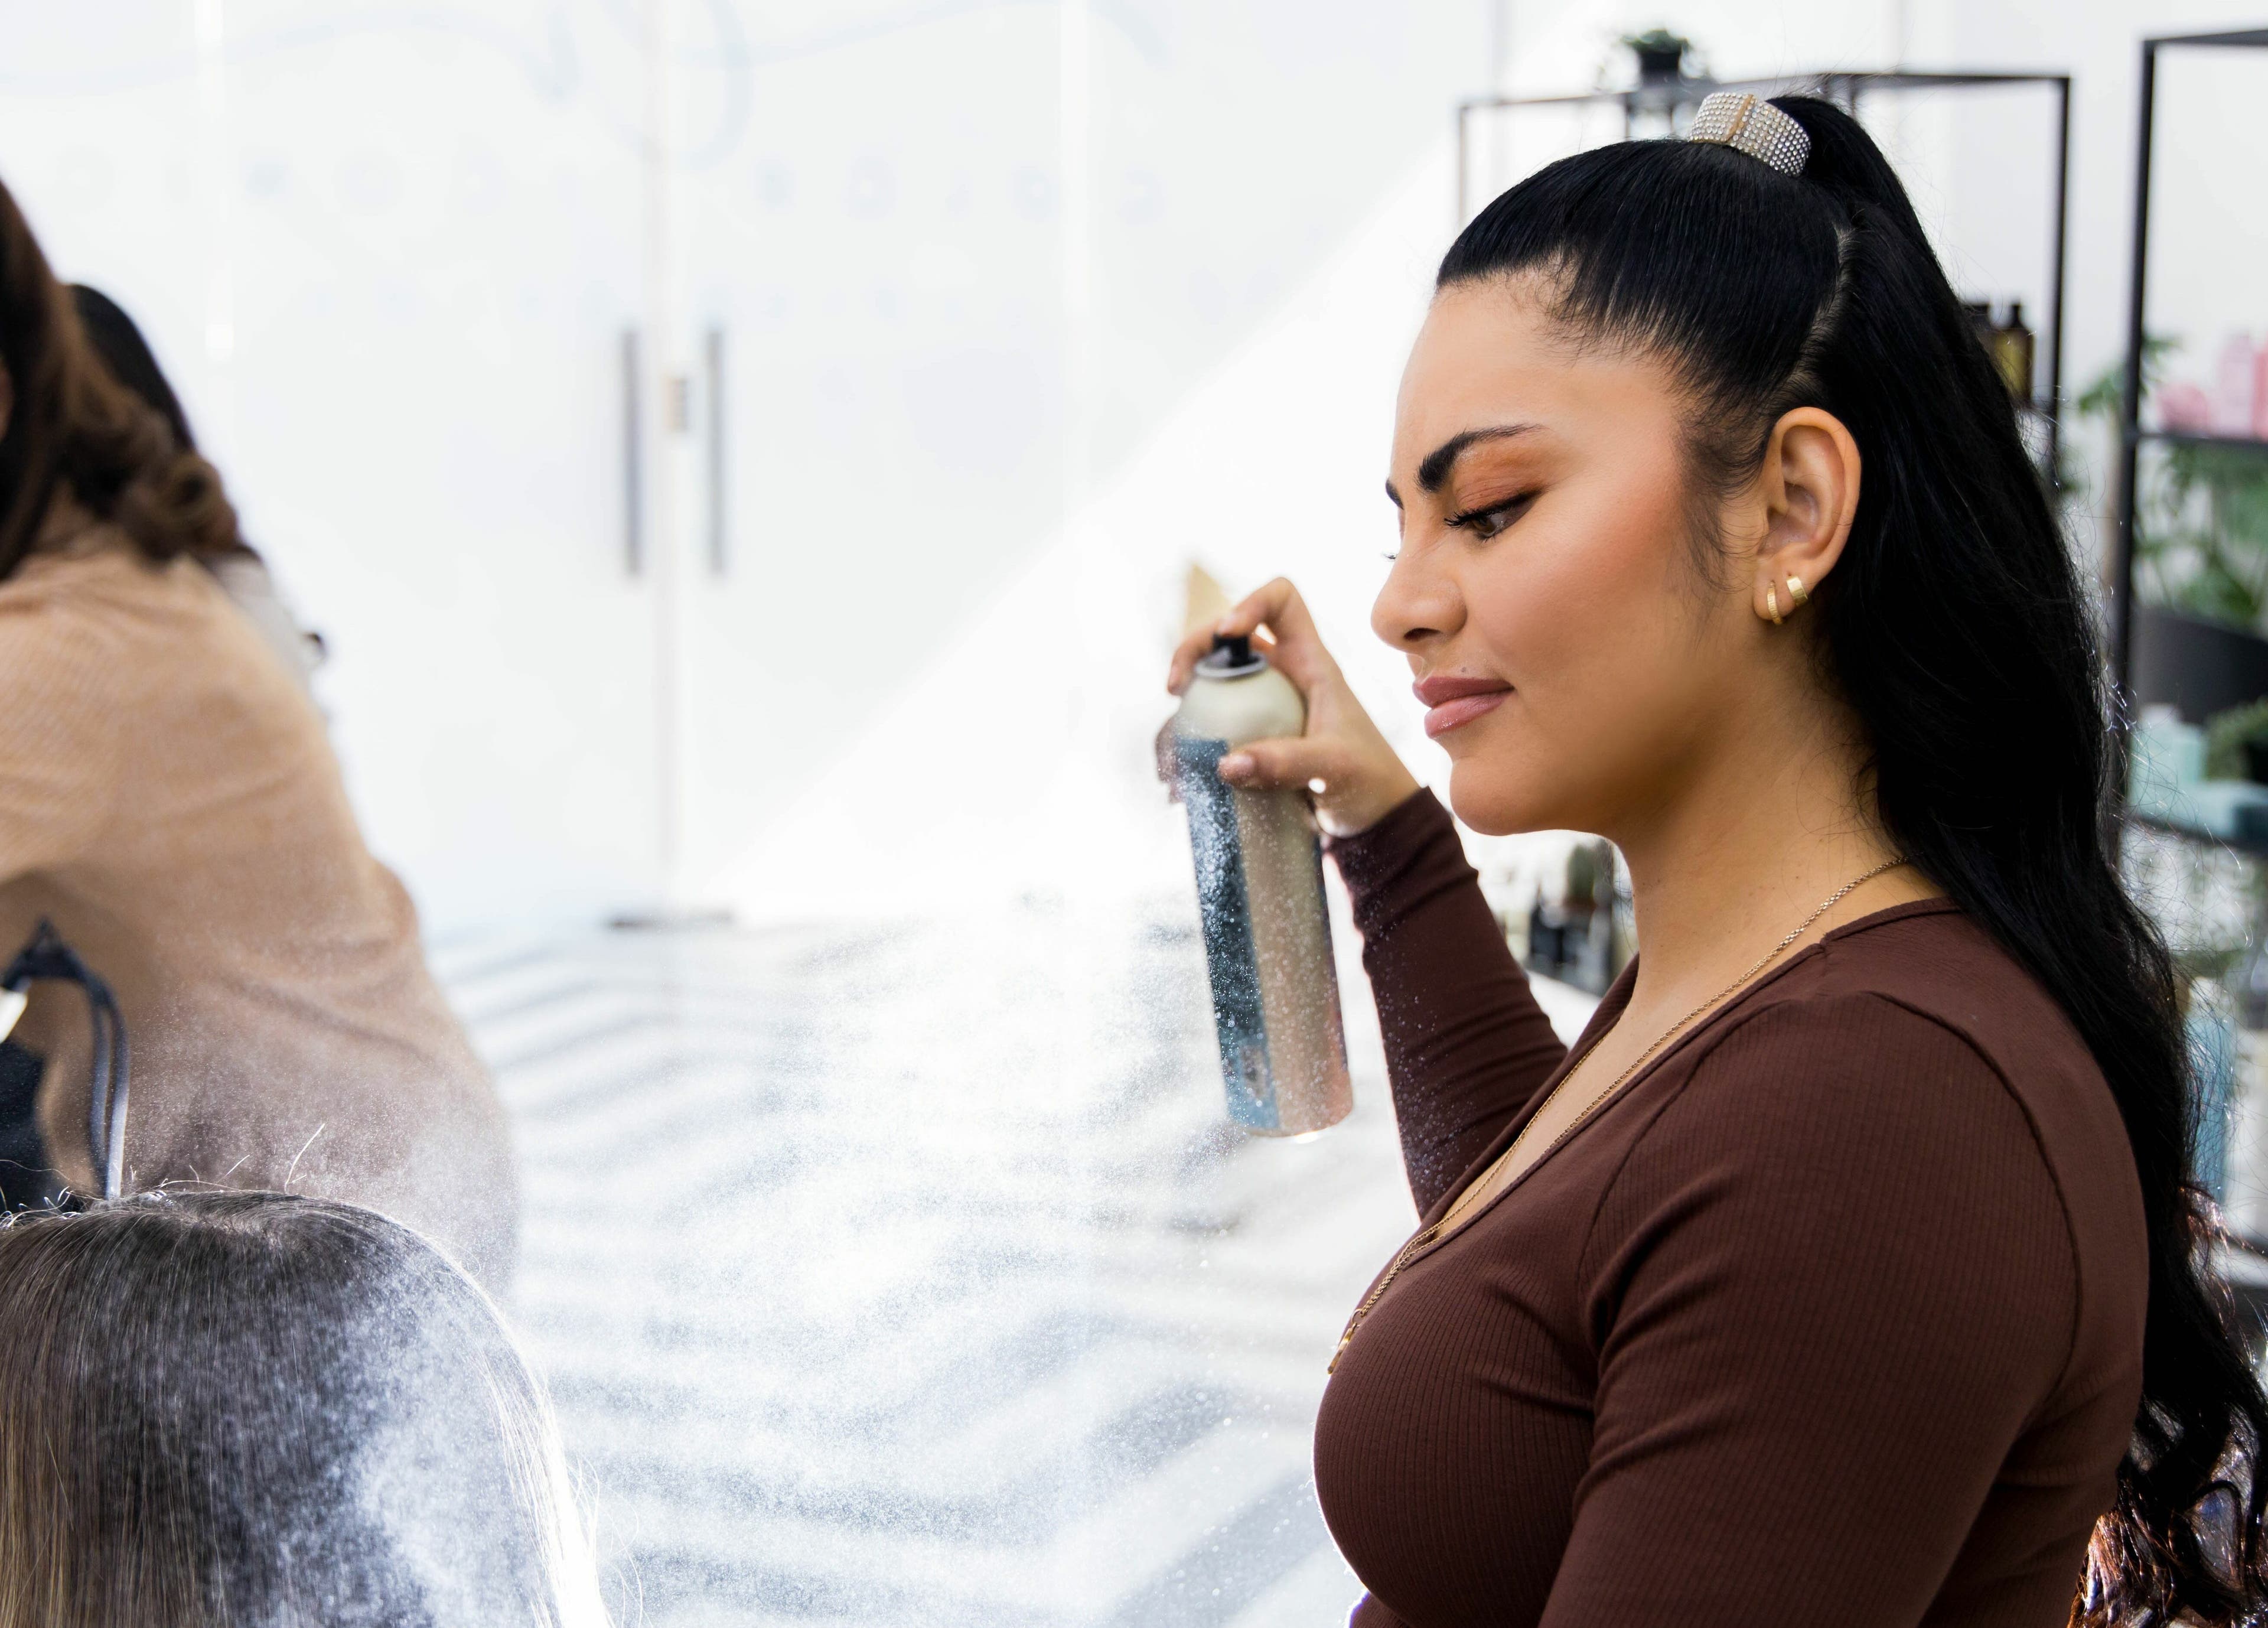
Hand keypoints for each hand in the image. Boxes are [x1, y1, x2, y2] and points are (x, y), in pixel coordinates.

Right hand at [1165, 578, 1419, 836]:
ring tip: (1168, 748)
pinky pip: (1208, 730)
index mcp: (1310, 663)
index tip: (1227, 633)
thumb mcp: (1334, 766)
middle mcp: (1282, 676)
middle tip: (1175, 689)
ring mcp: (1263, 706)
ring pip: (1210, 684)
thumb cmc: (1369, 780)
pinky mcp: (1249, 739)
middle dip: (1193, 652)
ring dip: (1184, 708)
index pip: (1281, 601)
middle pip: (1227, 638)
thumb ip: (1286, 763)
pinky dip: (1188, 748)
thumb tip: (1224, 765)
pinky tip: (1177, 780)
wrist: (1373, 819)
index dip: (1251, 602)